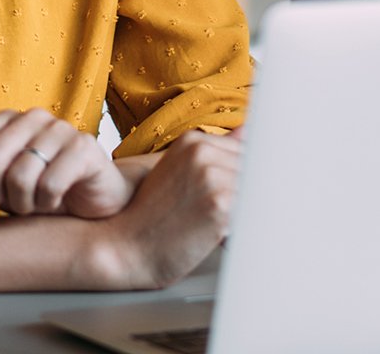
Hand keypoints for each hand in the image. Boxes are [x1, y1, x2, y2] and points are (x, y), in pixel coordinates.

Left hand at [0, 108, 132, 218]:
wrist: (93, 204)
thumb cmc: (40, 193)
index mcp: (9, 120)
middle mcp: (34, 117)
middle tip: (11, 204)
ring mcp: (61, 129)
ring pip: (19, 175)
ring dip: (23, 204)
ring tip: (35, 204)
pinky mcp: (85, 147)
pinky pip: (49, 184)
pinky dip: (47, 204)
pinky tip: (55, 201)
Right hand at [101, 128, 243, 288]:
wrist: (123, 249)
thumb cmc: (151, 217)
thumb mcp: (180, 172)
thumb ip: (217, 151)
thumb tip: (248, 130)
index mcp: (193, 141)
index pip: (245, 152)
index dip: (244, 180)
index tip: (240, 195)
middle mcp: (202, 152)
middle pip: (255, 169)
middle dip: (250, 194)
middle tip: (225, 218)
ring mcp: (211, 175)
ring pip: (256, 191)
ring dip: (247, 212)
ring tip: (218, 228)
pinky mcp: (220, 204)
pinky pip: (251, 213)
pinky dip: (244, 228)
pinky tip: (221, 238)